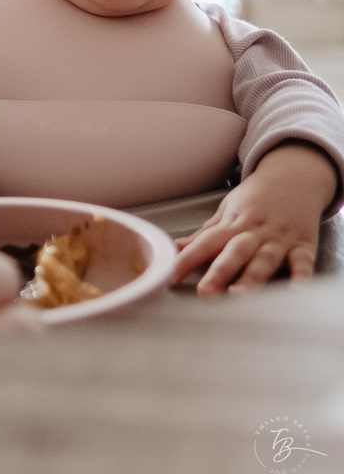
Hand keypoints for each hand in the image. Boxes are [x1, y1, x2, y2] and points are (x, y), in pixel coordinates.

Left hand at [170, 142, 336, 295]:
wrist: (294, 177)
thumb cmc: (256, 198)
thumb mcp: (226, 211)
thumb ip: (204, 234)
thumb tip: (176, 247)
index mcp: (233, 223)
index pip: (206, 242)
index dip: (187, 260)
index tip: (171, 277)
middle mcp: (256, 232)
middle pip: (235, 253)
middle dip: (219, 273)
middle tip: (205, 292)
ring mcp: (280, 239)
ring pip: (264, 260)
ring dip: (252, 279)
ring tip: (239, 296)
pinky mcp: (304, 246)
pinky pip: (302, 263)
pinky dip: (300, 277)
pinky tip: (295, 293)